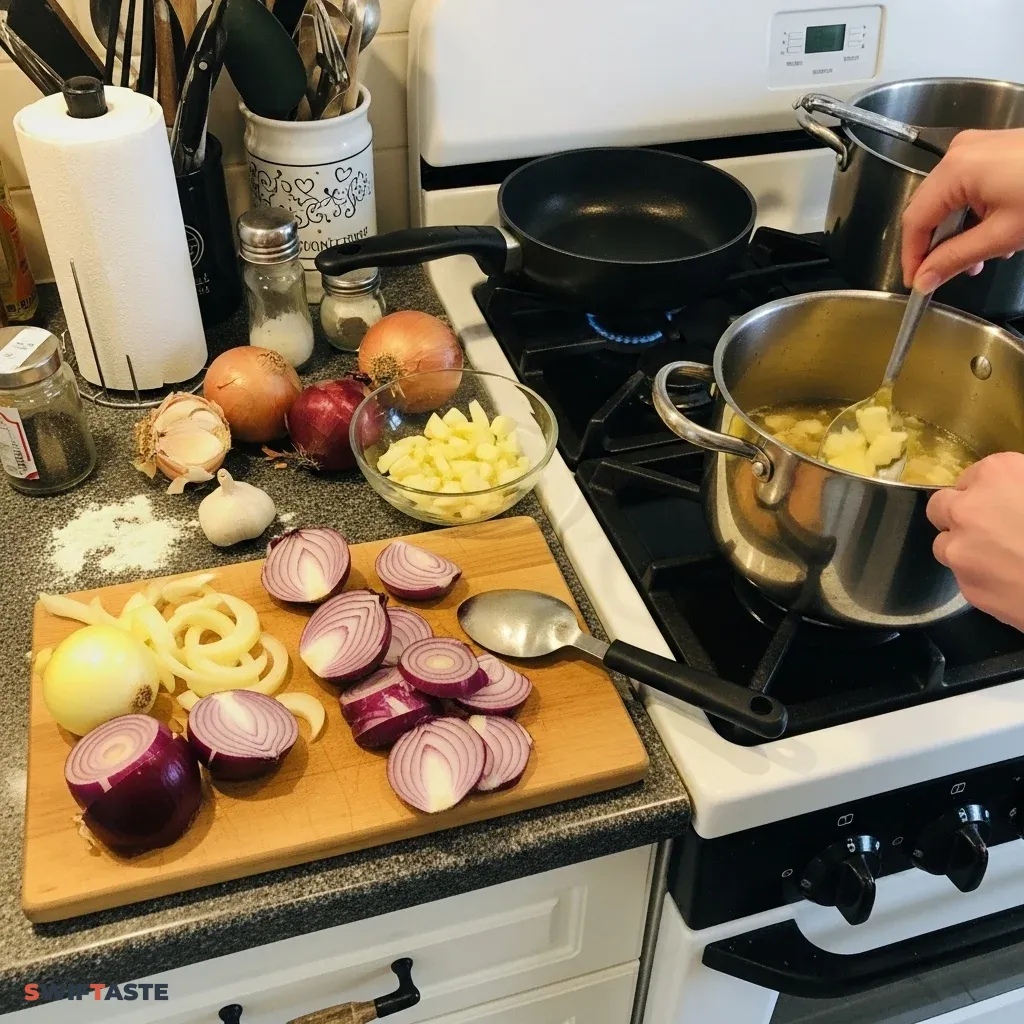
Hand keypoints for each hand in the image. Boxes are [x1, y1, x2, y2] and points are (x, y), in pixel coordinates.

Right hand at [901, 128, 1023, 291]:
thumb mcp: (1003, 235)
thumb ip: (955, 259)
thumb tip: (924, 280)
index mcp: (956, 170)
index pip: (915, 220)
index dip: (912, 256)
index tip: (918, 284)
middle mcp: (960, 152)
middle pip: (929, 208)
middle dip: (937, 246)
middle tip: (947, 276)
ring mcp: (977, 148)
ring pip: (948, 200)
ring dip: (957, 233)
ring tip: (979, 258)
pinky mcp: (993, 150)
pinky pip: (968, 187)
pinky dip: (974, 214)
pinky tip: (992, 234)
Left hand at [927, 452, 1023, 630]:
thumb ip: (1021, 483)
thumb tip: (1016, 494)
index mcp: (995, 475)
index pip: (971, 476)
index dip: (986, 490)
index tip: (1003, 499)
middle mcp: (966, 510)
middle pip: (942, 507)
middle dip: (958, 514)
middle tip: (988, 525)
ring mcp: (961, 552)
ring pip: (946, 546)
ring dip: (965, 547)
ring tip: (1002, 556)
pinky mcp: (968, 589)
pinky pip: (965, 578)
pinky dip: (981, 577)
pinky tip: (1010, 580)